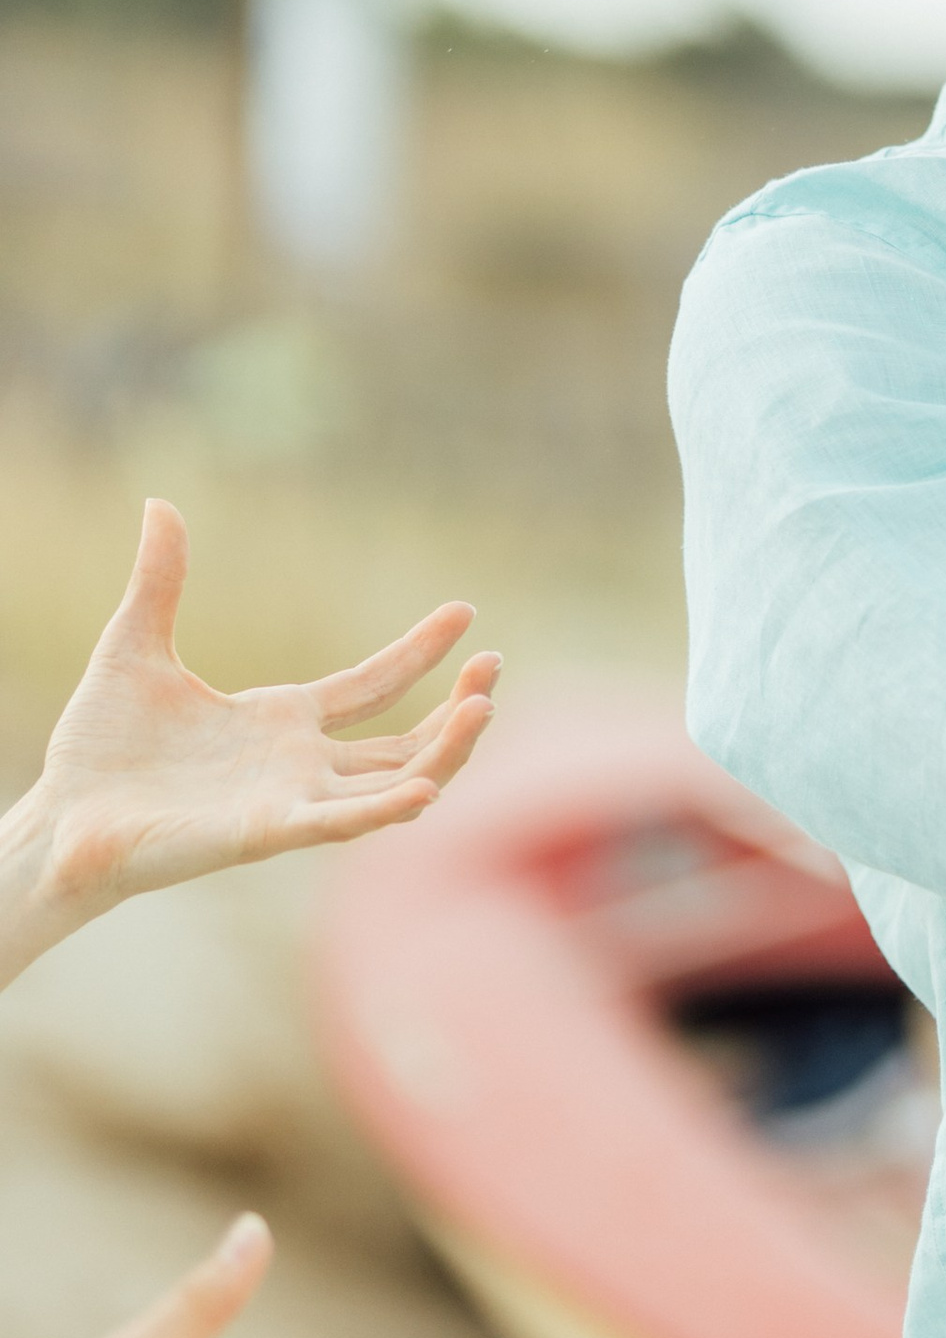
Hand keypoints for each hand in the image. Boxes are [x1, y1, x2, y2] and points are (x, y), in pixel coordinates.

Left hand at [0, 505, 498, 978]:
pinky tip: (426, 785)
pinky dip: (385, 809)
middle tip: (493, 667)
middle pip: (405, 740)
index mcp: (280, 721)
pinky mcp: (267, 834)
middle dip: (457, 708)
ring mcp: (290, 800)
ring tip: (482, 706)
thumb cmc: (96, 748)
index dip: (420, 651)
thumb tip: (159, 503)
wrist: (60, 817)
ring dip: (445, 751)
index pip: (372, 685)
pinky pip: (340, 825)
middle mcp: (298, 764)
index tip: (466, 611)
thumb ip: (160, 579)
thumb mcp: (134, 645)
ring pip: (394, 782)